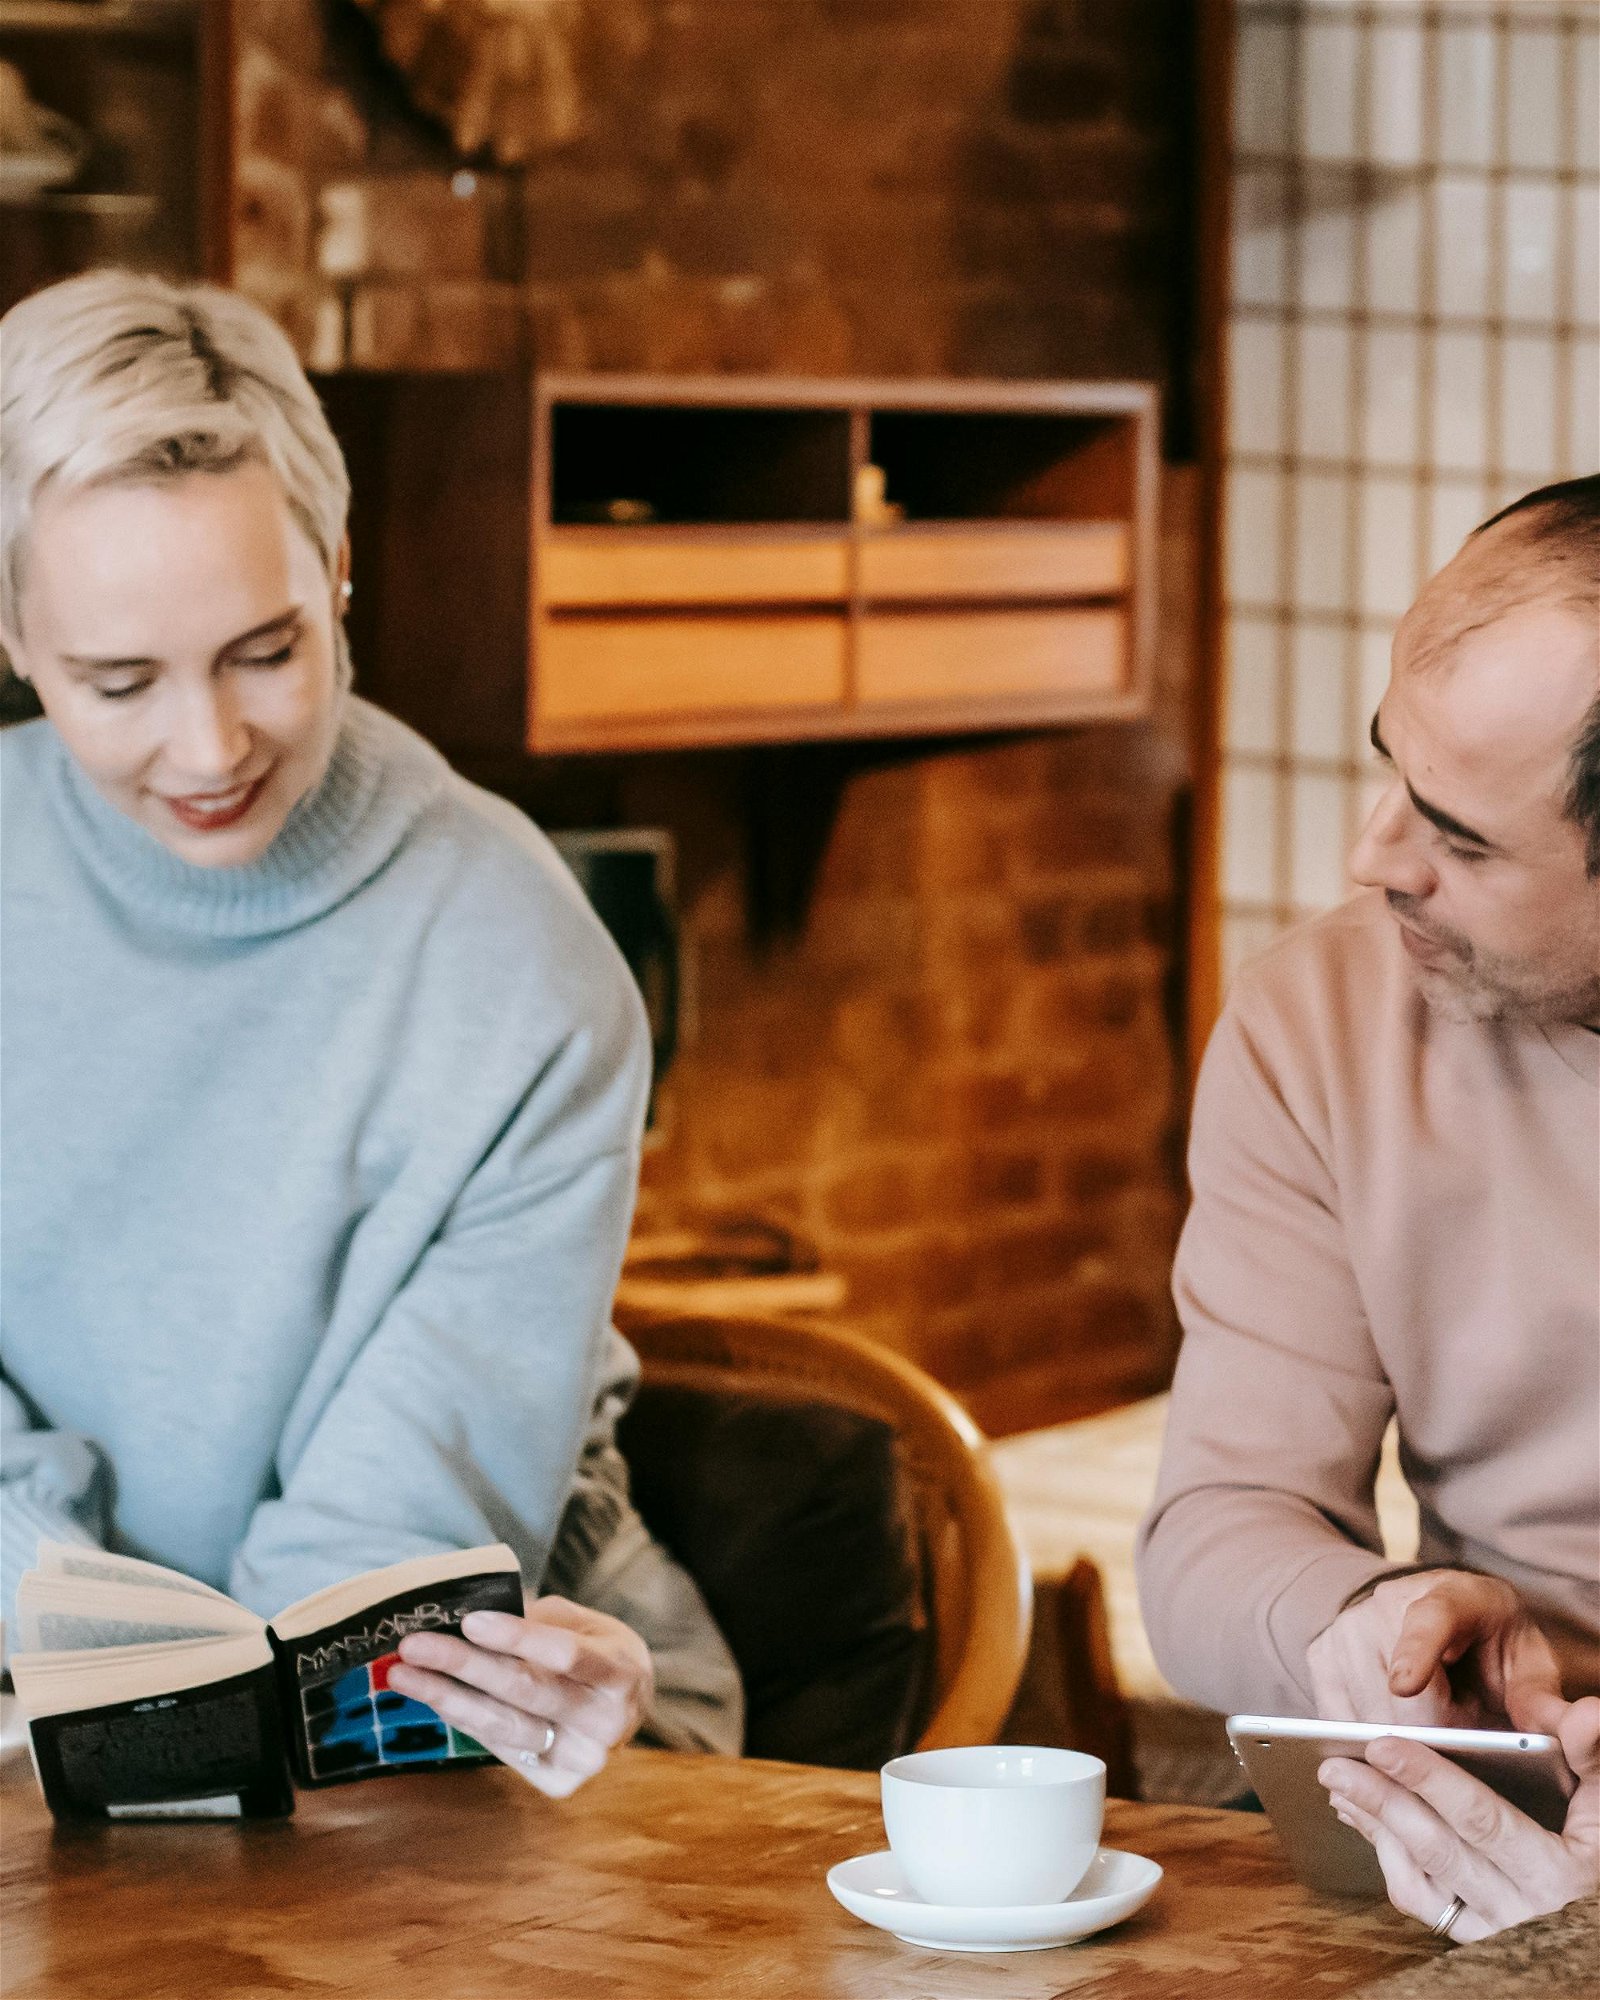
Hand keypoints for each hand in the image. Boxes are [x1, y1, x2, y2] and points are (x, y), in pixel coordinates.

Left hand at [388, 1596, 653, 1798]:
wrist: (628, 1707)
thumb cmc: (597, 1651)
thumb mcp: (583, 1623)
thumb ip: (537, 1620)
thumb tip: (469, 1616)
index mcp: (620, 1671)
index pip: (563, 1653)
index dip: (515, 1637)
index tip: (468, 1619)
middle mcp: (606, 1721)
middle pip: (524, 1691)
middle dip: (462, 1665)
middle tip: (413, 1645)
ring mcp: (582, 1759)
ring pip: (504, 1726)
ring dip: (447, 1697)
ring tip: (402, 1674)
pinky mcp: (558, 1782)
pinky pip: (500, 1746)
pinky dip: (463, 1718)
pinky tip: (433, 1695)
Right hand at [1307, 1571, 1562, 1726]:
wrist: (1428, 1608)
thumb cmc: (1488, 1643)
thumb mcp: (1527, 1661)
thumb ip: (1542, 1698)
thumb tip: (1561, 1730)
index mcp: (1451, 1596)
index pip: (1429, 1621)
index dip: (1416, 1653)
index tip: (1404, 1685)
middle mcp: (1386, 1603)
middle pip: (1396, 1695)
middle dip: (1434, 1736)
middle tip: (1464, 1736)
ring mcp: (1346, 1627)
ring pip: (1364, 1714)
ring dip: (1400, 1744)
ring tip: (1432, 1731)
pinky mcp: (1320, 1654)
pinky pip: (1337, 1719)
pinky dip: (1365, 1744)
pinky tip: (1392, 1743)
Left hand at [1318, 1695, 1599, 1940]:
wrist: (1599, 1935)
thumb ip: (1592, 1761)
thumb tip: (1586, 1713)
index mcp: (1554, 1874)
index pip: (1480, 1819)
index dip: (1429, 1778)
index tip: (1381, 1744)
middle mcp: (1520, 1912)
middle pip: (1437, 1850)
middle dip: (1382, 1802)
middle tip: (1333, 1766)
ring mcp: (1493, 1932)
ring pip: (1420, 1883)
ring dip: (1376, 1831)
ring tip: (1339, 1788)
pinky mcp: (1474, 1941)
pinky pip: (1423, 1906)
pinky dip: (1390, 1862)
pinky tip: (1369, 1825)